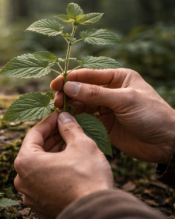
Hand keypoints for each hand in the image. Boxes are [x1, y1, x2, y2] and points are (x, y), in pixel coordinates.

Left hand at [14, 112, 112, 218]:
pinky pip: (42, 182)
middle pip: (34, 151)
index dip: (48, 122)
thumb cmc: (88, 179)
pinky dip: (52, 171)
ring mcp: (29, 195)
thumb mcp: (81, 145)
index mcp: (26, 161)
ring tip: (68, 145)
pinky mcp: (39, 205)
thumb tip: (64, 117)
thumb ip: (69, 127)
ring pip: (38, 167)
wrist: (97, 214)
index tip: (59, 116)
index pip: (34, 134)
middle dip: (50, 138)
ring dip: (51, 155)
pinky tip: (67, 165)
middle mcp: (22, 179)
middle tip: (64, 129)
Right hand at [51, 69, 174, 163]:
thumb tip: (69, 86)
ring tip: (59, 111)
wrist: (166, 143)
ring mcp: (105, 108)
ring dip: (70, 107)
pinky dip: (76, 119)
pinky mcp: (103, 124)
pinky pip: (85, 119)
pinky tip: (67, 121)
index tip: (55, 84)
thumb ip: (95, 93)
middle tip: (57, 101)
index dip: (70, 79)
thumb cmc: (151, 115)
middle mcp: (109, 91)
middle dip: (68, 94)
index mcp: (117, 78)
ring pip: (81, 104)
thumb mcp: (124, 100)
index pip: (89, 75)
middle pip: (82, 89)